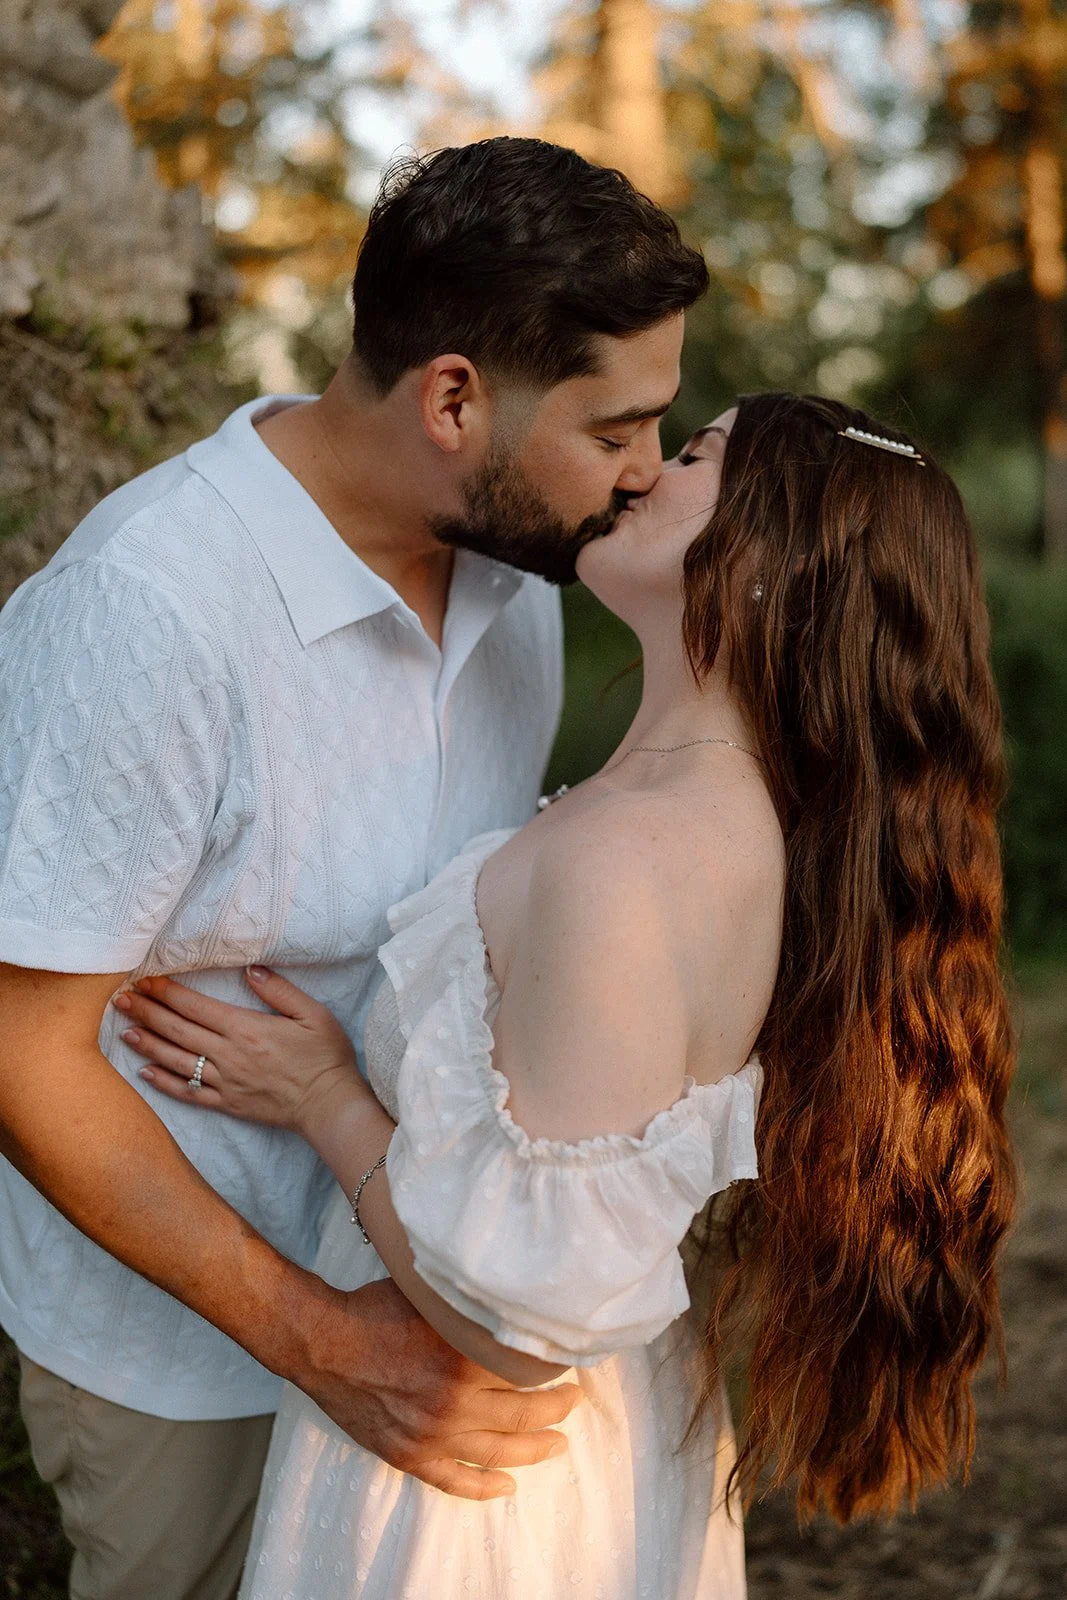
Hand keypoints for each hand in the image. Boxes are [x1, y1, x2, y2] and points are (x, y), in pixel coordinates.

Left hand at [114, 967, 369, 1133]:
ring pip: (176, 1061)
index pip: (196, 1007)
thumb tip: (250, 970)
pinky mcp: (227, 1104)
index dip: (167, 992)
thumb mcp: (313, 1013)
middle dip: (147, 1012)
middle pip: (177, 1030)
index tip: (146, 980)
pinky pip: (189, 1093)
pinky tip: (145, 1073)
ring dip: (148, 1044)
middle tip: (121, 999)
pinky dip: (164, 1082)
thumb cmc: (325, 1056)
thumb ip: (279, 990)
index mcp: (245, 1029)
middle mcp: (228, 1054)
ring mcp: (225, 1082)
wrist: (329, 1104)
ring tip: (125, 1030)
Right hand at [304, 1277, 582, 1499]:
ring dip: (535, 1449)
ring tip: (558, 1443)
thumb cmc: (377, 1307)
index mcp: (462, 1358)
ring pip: (498, 1452)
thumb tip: (517, 1297)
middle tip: (574, 1399)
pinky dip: (484, 1487)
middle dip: (556, 1408)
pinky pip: (455, 1480)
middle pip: (524, 1413)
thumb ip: (474, 1306)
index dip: (555, 1366)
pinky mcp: (409, 1455)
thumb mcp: (433, 1293)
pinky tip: (508, 1485)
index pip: (529, 1370)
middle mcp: (452, 1402)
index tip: (572, 1359)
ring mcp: (431, 1434)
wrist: (322, 1341)